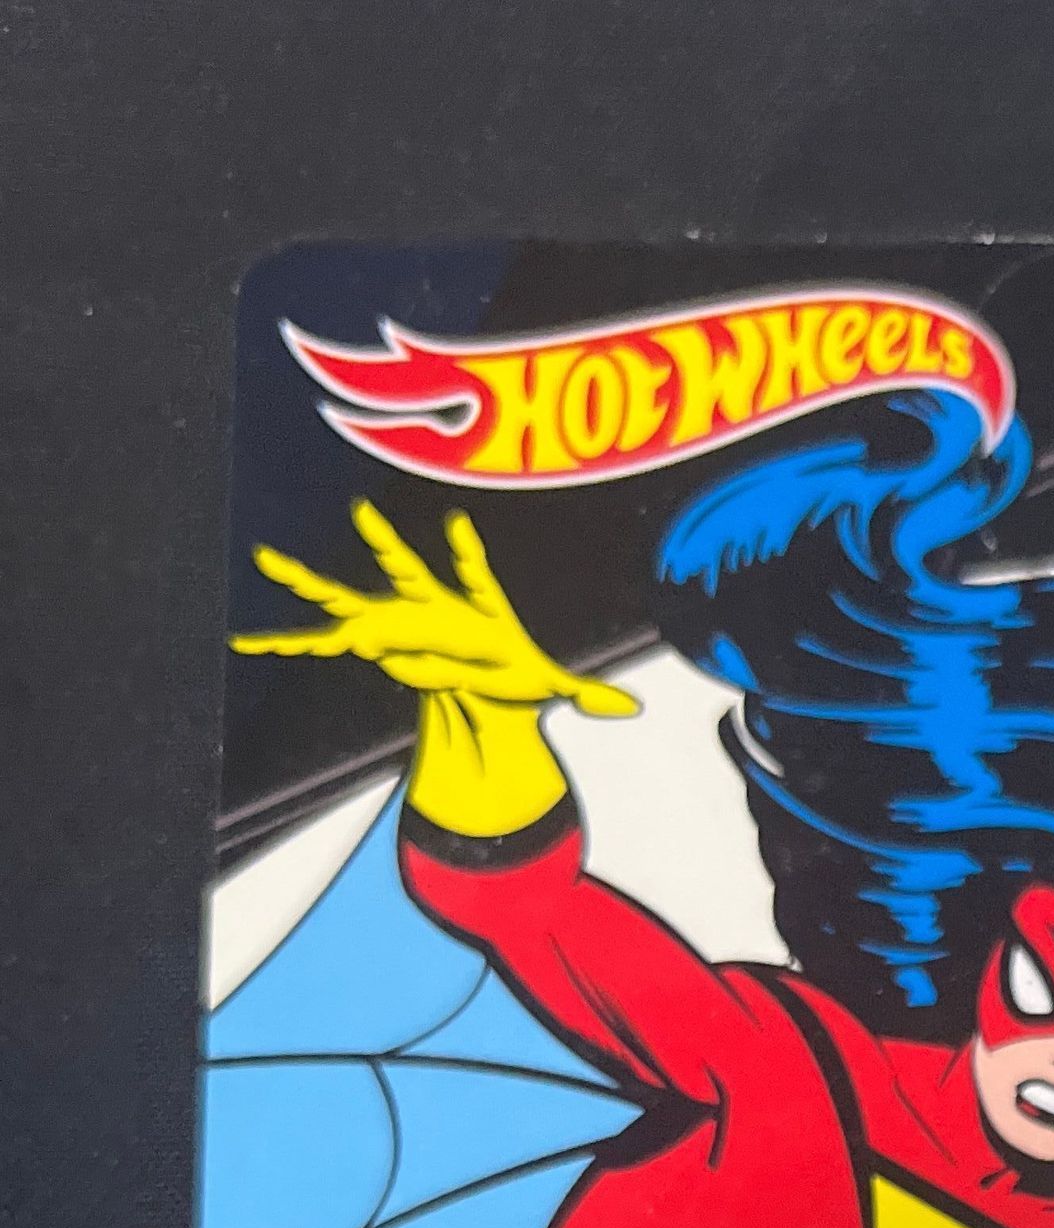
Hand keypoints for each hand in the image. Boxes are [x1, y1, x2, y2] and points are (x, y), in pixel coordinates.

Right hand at [231, 500, 638, 718]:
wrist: (473, 665)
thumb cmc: (510, 664)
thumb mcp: (547, 684)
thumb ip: (586, 696)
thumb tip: (628, 710)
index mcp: (470, 605)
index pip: (474, 575)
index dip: (470, 552)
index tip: (461, 528)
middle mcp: (427, 603)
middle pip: (404, 569)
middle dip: (386, 547)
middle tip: (362, 516)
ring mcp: (392, 619)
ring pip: (348, 594)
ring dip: (311, 581)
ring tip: (270, 561)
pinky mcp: (369, 643)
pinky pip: (322, 642)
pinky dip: (289, 645)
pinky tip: (252, 643)